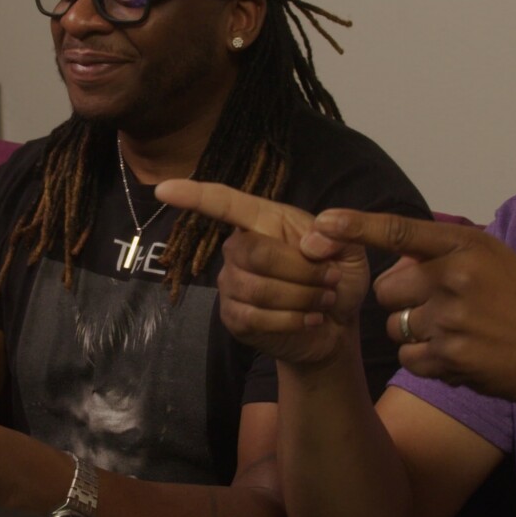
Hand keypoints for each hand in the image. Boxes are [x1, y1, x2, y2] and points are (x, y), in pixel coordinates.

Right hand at [156, 179, 373, 366]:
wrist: (335, 327)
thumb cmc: (338, 280)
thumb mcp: (351, 252)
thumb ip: (340, 238)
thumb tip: (313, 244)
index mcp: (264, 221)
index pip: (224, 203)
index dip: (194, 195)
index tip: (163, 188)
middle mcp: (239, 249)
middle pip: (254, 252)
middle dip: (302, 271)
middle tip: (332, 280)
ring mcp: (232, 284)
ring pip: (258, 289)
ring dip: (302, 298)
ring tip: (324, 300)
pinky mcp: (234, 318)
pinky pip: (255, 317)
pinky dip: (291, 320)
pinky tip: (309, 320)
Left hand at [313, 209, 515, 410]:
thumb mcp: (494, 261)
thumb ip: (445, 254)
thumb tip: (394, 255)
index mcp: (467, 246)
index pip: (399, 231)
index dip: (356, 226)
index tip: (323, 222)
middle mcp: (455, 277)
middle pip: (386, 289)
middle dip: (403, 301)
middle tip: (442, 308)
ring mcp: (451, 319)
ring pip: (395, 327)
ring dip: (414, 334)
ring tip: (458, 334)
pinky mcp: (449, 357)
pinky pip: (408, 359)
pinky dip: (426, 361)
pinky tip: (460, 356)